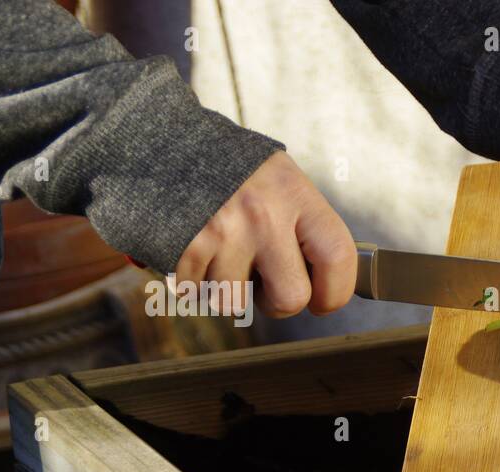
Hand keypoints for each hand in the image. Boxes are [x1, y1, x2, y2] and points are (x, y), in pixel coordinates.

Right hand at [175, 152, 355, 317]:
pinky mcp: (185, 245)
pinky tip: (195, 256)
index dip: (335, 292)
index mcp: (295, 193)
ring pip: (235, 303)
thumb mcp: (280, 180)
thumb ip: (306, 226)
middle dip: (277, 302)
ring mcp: (223, 231)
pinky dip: (192, 284)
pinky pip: (195, 293)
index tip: (323, 301)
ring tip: (222, 258)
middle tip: (265, 284)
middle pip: (290, 297)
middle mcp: (263, 213)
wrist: (162, 141)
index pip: (338, 256)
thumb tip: (332, 281)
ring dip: (227, 291)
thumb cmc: (233, 173)